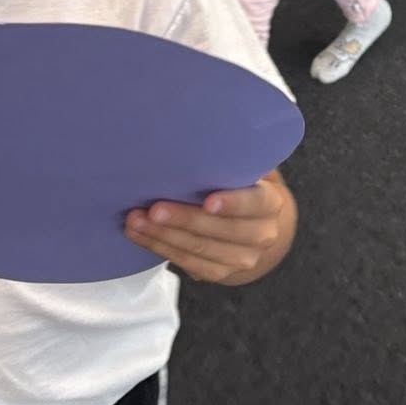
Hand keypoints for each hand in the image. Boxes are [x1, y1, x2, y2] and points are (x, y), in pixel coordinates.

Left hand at [126, 171, 296, 285]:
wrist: (252, 226)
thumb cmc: (241, 186)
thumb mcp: (246, 169)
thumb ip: (233, 158)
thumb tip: (203, 132)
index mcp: (270, 203)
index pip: (255, 203)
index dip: (232, 203)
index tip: (208, 200)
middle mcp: (261, 234)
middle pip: (221, 230)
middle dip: (183, 219)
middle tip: (153, 208)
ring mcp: (242, 258)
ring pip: (200, 249)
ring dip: (164, 235)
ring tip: (136, 220)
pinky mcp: (220, 272)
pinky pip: (188, 263)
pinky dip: (161, 248)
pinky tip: (141, 235)